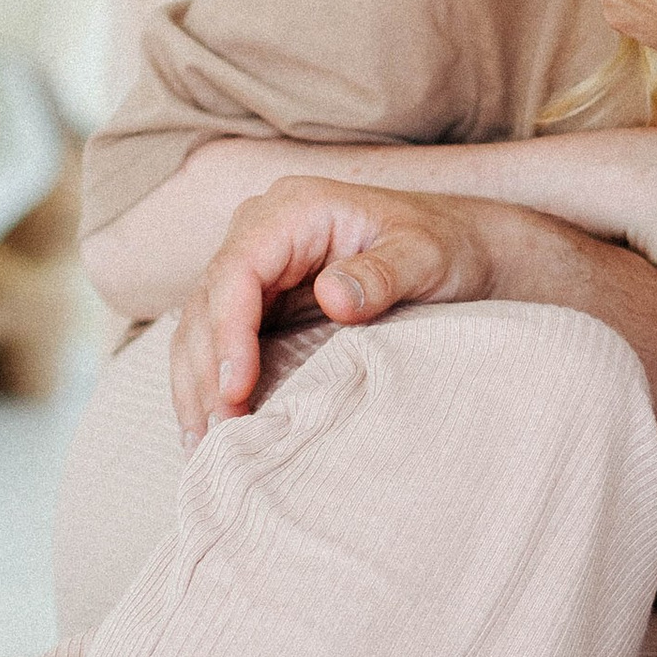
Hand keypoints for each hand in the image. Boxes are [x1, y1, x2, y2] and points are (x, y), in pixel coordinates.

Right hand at [168, 175, 529, 446]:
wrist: (460, 249)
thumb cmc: (445, 247)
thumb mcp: (425, 257)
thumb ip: (383, 274)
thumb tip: (332, 296)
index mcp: (295, 210)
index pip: (238, 270)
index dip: (227, 332)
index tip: (236, 389)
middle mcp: (262, 232)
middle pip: (207, 302)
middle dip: (205, 372)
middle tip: (217, 436)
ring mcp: (256, 266)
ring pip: (200, 327)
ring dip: (196, 386)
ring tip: (201, 446)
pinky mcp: (260, 300)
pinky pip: (218, 341)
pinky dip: (208, 384)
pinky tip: (207, 429)